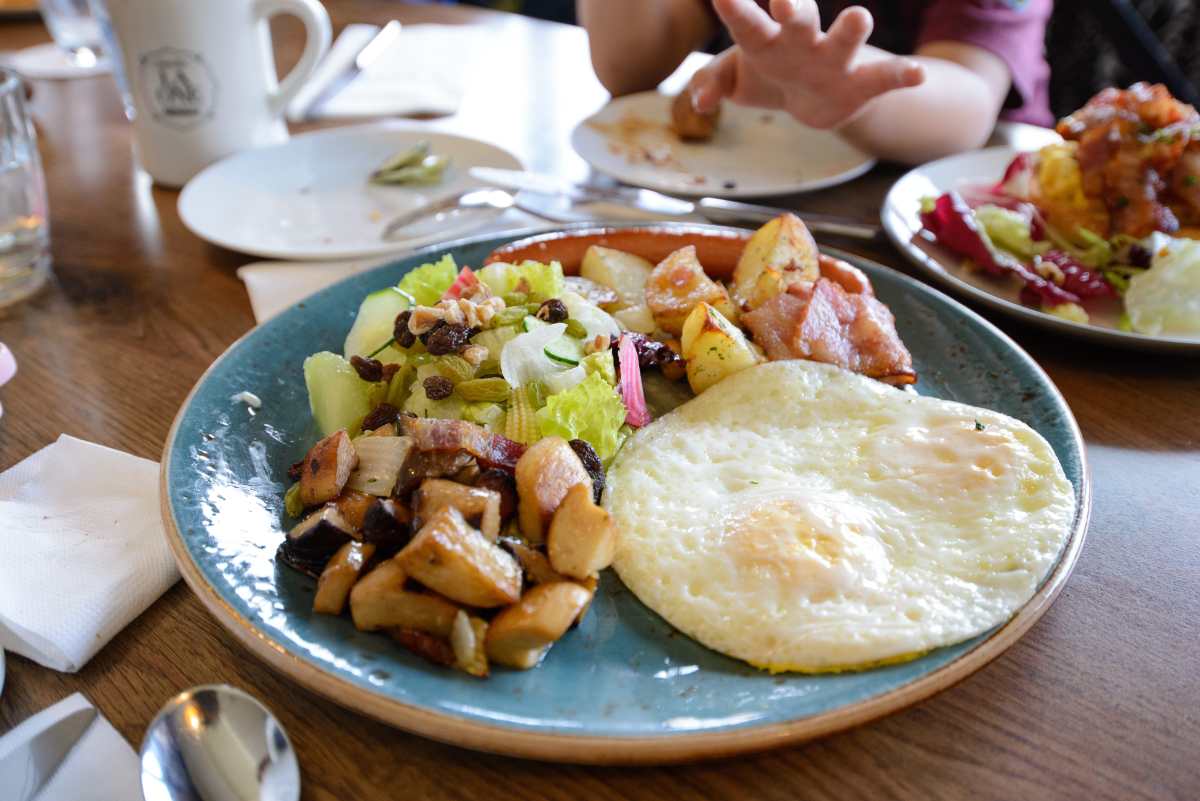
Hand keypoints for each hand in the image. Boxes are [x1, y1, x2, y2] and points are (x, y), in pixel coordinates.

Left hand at [691, 0, 924, 128]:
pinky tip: (917, 74)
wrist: (811, 99)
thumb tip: (700, 101)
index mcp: (764, 39)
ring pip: (844, 41)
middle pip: (798, 20)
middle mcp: (802, 41)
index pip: (745, 21)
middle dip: (792, 9)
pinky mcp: (862, 83)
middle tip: (783, 1)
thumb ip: (713, 80)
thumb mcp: (735, 76)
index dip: (732, 7)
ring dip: (850, 29)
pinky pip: (885, 77)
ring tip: (859, 17)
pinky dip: (902, 75)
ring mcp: (834, 60)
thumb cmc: (767, 74)